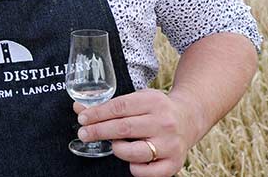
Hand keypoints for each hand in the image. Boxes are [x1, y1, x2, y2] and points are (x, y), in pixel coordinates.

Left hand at [74, 88, 198, 176]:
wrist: (189, 118)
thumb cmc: (157, 109)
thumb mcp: (137, 98)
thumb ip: (109, 104)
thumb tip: (78, 108)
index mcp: (153, 102)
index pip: (119, 107)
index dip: (97, 113)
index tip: (82, 118)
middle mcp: (164, 123)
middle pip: (123, 128)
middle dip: (99, 131)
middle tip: (84, 133)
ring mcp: (170, 144)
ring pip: (133, 152)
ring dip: (116, 149)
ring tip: (113, 144)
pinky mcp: (173, 163)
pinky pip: (144, 171)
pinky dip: (133, 167)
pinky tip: (131, 158)